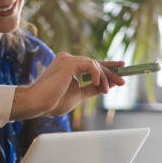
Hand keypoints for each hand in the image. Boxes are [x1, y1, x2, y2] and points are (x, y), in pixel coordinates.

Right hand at [11, 53, 125, 119]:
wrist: (38, 103)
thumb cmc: (53, 101)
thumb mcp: (78, 94)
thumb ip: (91, 88)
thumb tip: (106, 86)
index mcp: (68, 66)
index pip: (91, 65)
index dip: (107, 66)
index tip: (121, 69)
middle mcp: (68, 59)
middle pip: (95, 63)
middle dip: (111, 72)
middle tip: (123, 81)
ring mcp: (67, 59)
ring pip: (94, 64)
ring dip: (105, 77)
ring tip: (107, 90)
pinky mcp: (68, 62)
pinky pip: (90, 65)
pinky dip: (97, 75)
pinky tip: (99, 84)